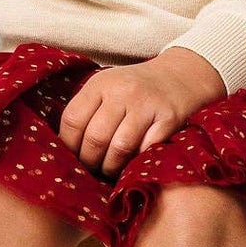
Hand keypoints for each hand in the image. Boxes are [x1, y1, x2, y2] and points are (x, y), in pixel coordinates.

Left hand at [58, 47, 226, 177]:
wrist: (180, 76)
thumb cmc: (136, 89)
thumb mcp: (108, 88)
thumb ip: (88, 110)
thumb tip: (66, 148)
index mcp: (100, 84)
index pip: (73, 120)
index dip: (69, 145)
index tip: (72, 157)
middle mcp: (122, 92)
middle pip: (95, 138)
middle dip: (90, 161)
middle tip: (91, 170)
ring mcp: (146, 105)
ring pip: (119, 148)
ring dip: (111, 167)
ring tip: (109, 171)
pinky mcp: (168, 118)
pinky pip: (146, 149)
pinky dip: (136, 162)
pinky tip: (132, 164)